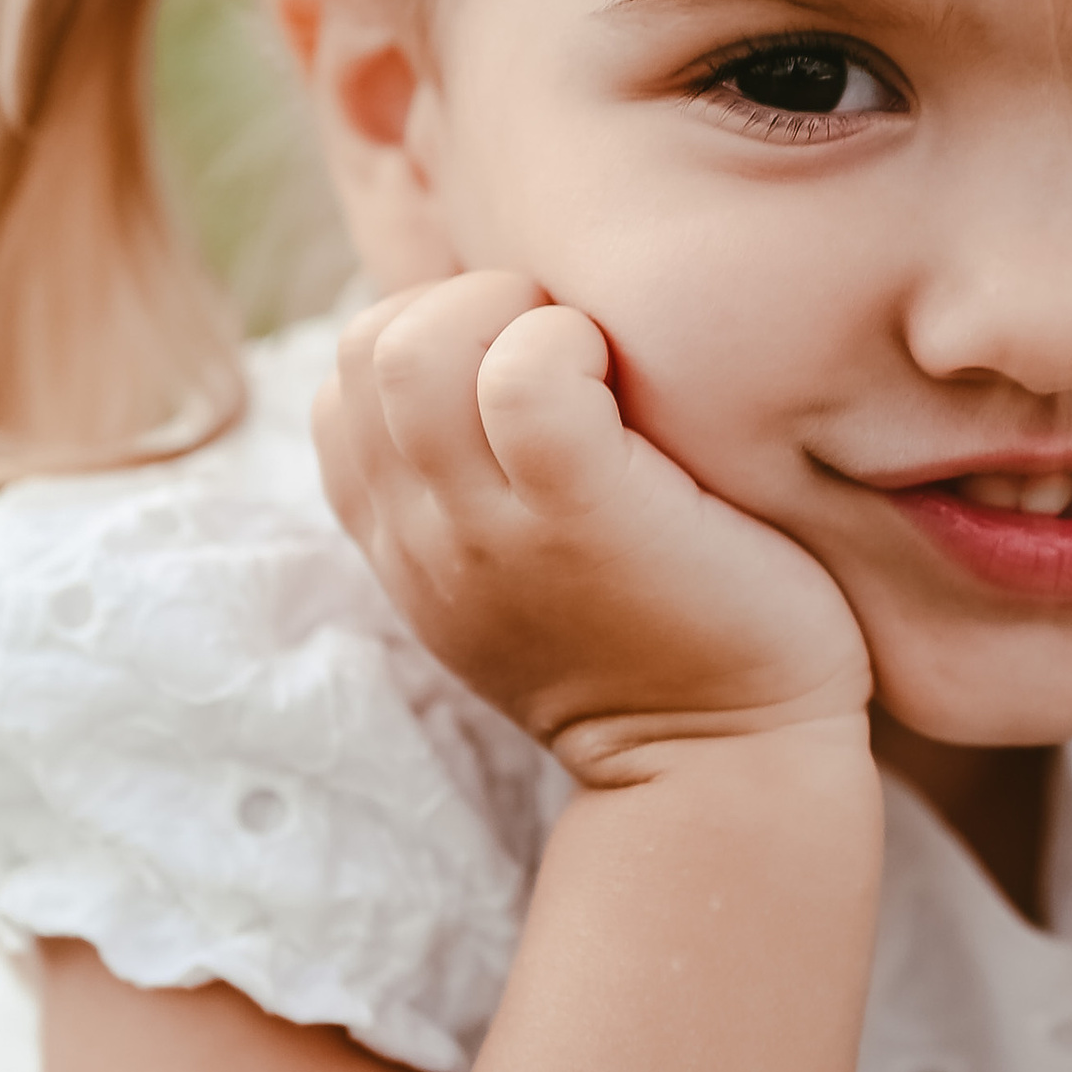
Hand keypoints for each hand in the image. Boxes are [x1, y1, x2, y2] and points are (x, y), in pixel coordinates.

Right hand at [315, 274, 872, 786]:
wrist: (729, 769)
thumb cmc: (662, 643)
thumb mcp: (523, 574)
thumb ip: (477, 486)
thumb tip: (497, 350)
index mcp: (404, 543)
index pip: (342, 383)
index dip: (432, 335)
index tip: (524, 370)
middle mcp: (424, 537)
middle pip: (365, 345)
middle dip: (469, 302)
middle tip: (570, 352)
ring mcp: (488, 531)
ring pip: (417, 349)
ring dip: (517, 312)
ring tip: (597, 365)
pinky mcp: (577, 517)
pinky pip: (525, 377)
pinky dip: (575, 345)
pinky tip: (635, 397)